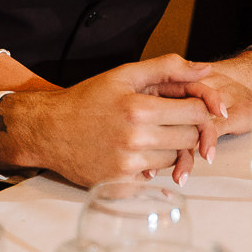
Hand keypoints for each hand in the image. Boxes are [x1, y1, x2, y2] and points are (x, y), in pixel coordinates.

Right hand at [0, 57, 221, 186]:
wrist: (47, 129)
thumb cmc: (85, 100)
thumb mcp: (122, 74)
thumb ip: (167, 67)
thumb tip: (205, 69)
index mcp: (139, 108)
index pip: (197, 111)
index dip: (199, 107)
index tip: (187, 106)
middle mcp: (136, 138)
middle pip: (192, 138)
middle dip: (185, 127)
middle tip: (165, 120)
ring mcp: (129, 164)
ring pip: (176, 159)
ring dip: (168, 148)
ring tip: (146, 136)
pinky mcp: (122, 183)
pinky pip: (156, 178)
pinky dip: (150, 166)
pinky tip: (132, 154)